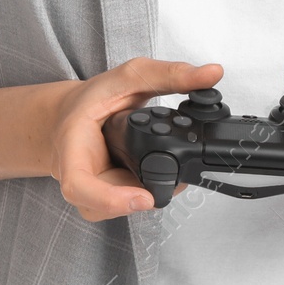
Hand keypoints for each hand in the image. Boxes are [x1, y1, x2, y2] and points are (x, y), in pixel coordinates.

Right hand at [46, 57, 221, 222]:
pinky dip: (144, 194)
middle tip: (175, 178)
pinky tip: (158, 176)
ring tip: (168, 173)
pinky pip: (124, 205)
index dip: (110, 199)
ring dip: (145, 196)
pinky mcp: (104, 197)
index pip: (78, 185)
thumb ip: (170, 74)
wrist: (71, 115)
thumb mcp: (130, 76)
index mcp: (73, 146)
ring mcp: (91, 191)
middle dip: (140, 198)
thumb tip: (212, 74)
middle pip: (104, 206)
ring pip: (116, 210)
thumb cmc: (92, 99)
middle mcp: (77, 176)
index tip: (144, 198)